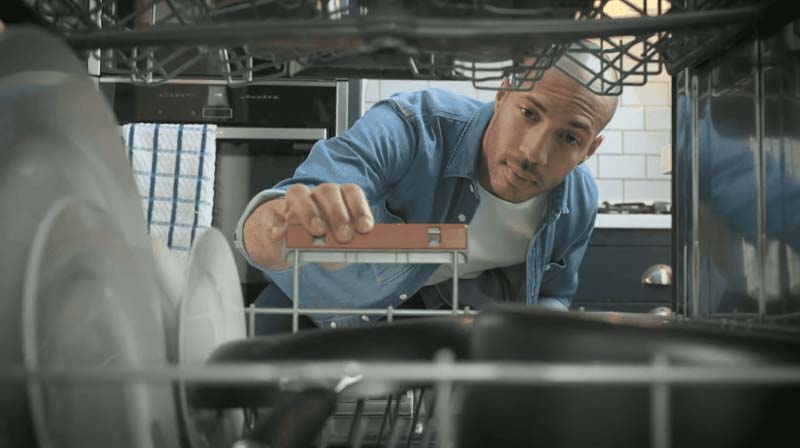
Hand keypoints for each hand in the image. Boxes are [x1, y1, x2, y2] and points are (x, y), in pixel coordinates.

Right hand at [243, 183, 373, 269]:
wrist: (285, 244)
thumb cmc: (318, 243)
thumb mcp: (335, 250)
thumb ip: (343, 250)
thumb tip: (348, 250)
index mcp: (338, 199)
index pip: (351, 192)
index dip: (360, 209)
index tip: (365, 228)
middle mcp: (318, 194)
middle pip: (329, 192)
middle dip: (338, 215)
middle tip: (344, 237)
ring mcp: (294, 201)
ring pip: (300, 193)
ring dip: (310, 212)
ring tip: (317, 231)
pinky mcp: (273, 213)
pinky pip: (273, 214)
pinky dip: (277, 225)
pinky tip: (280, 234)